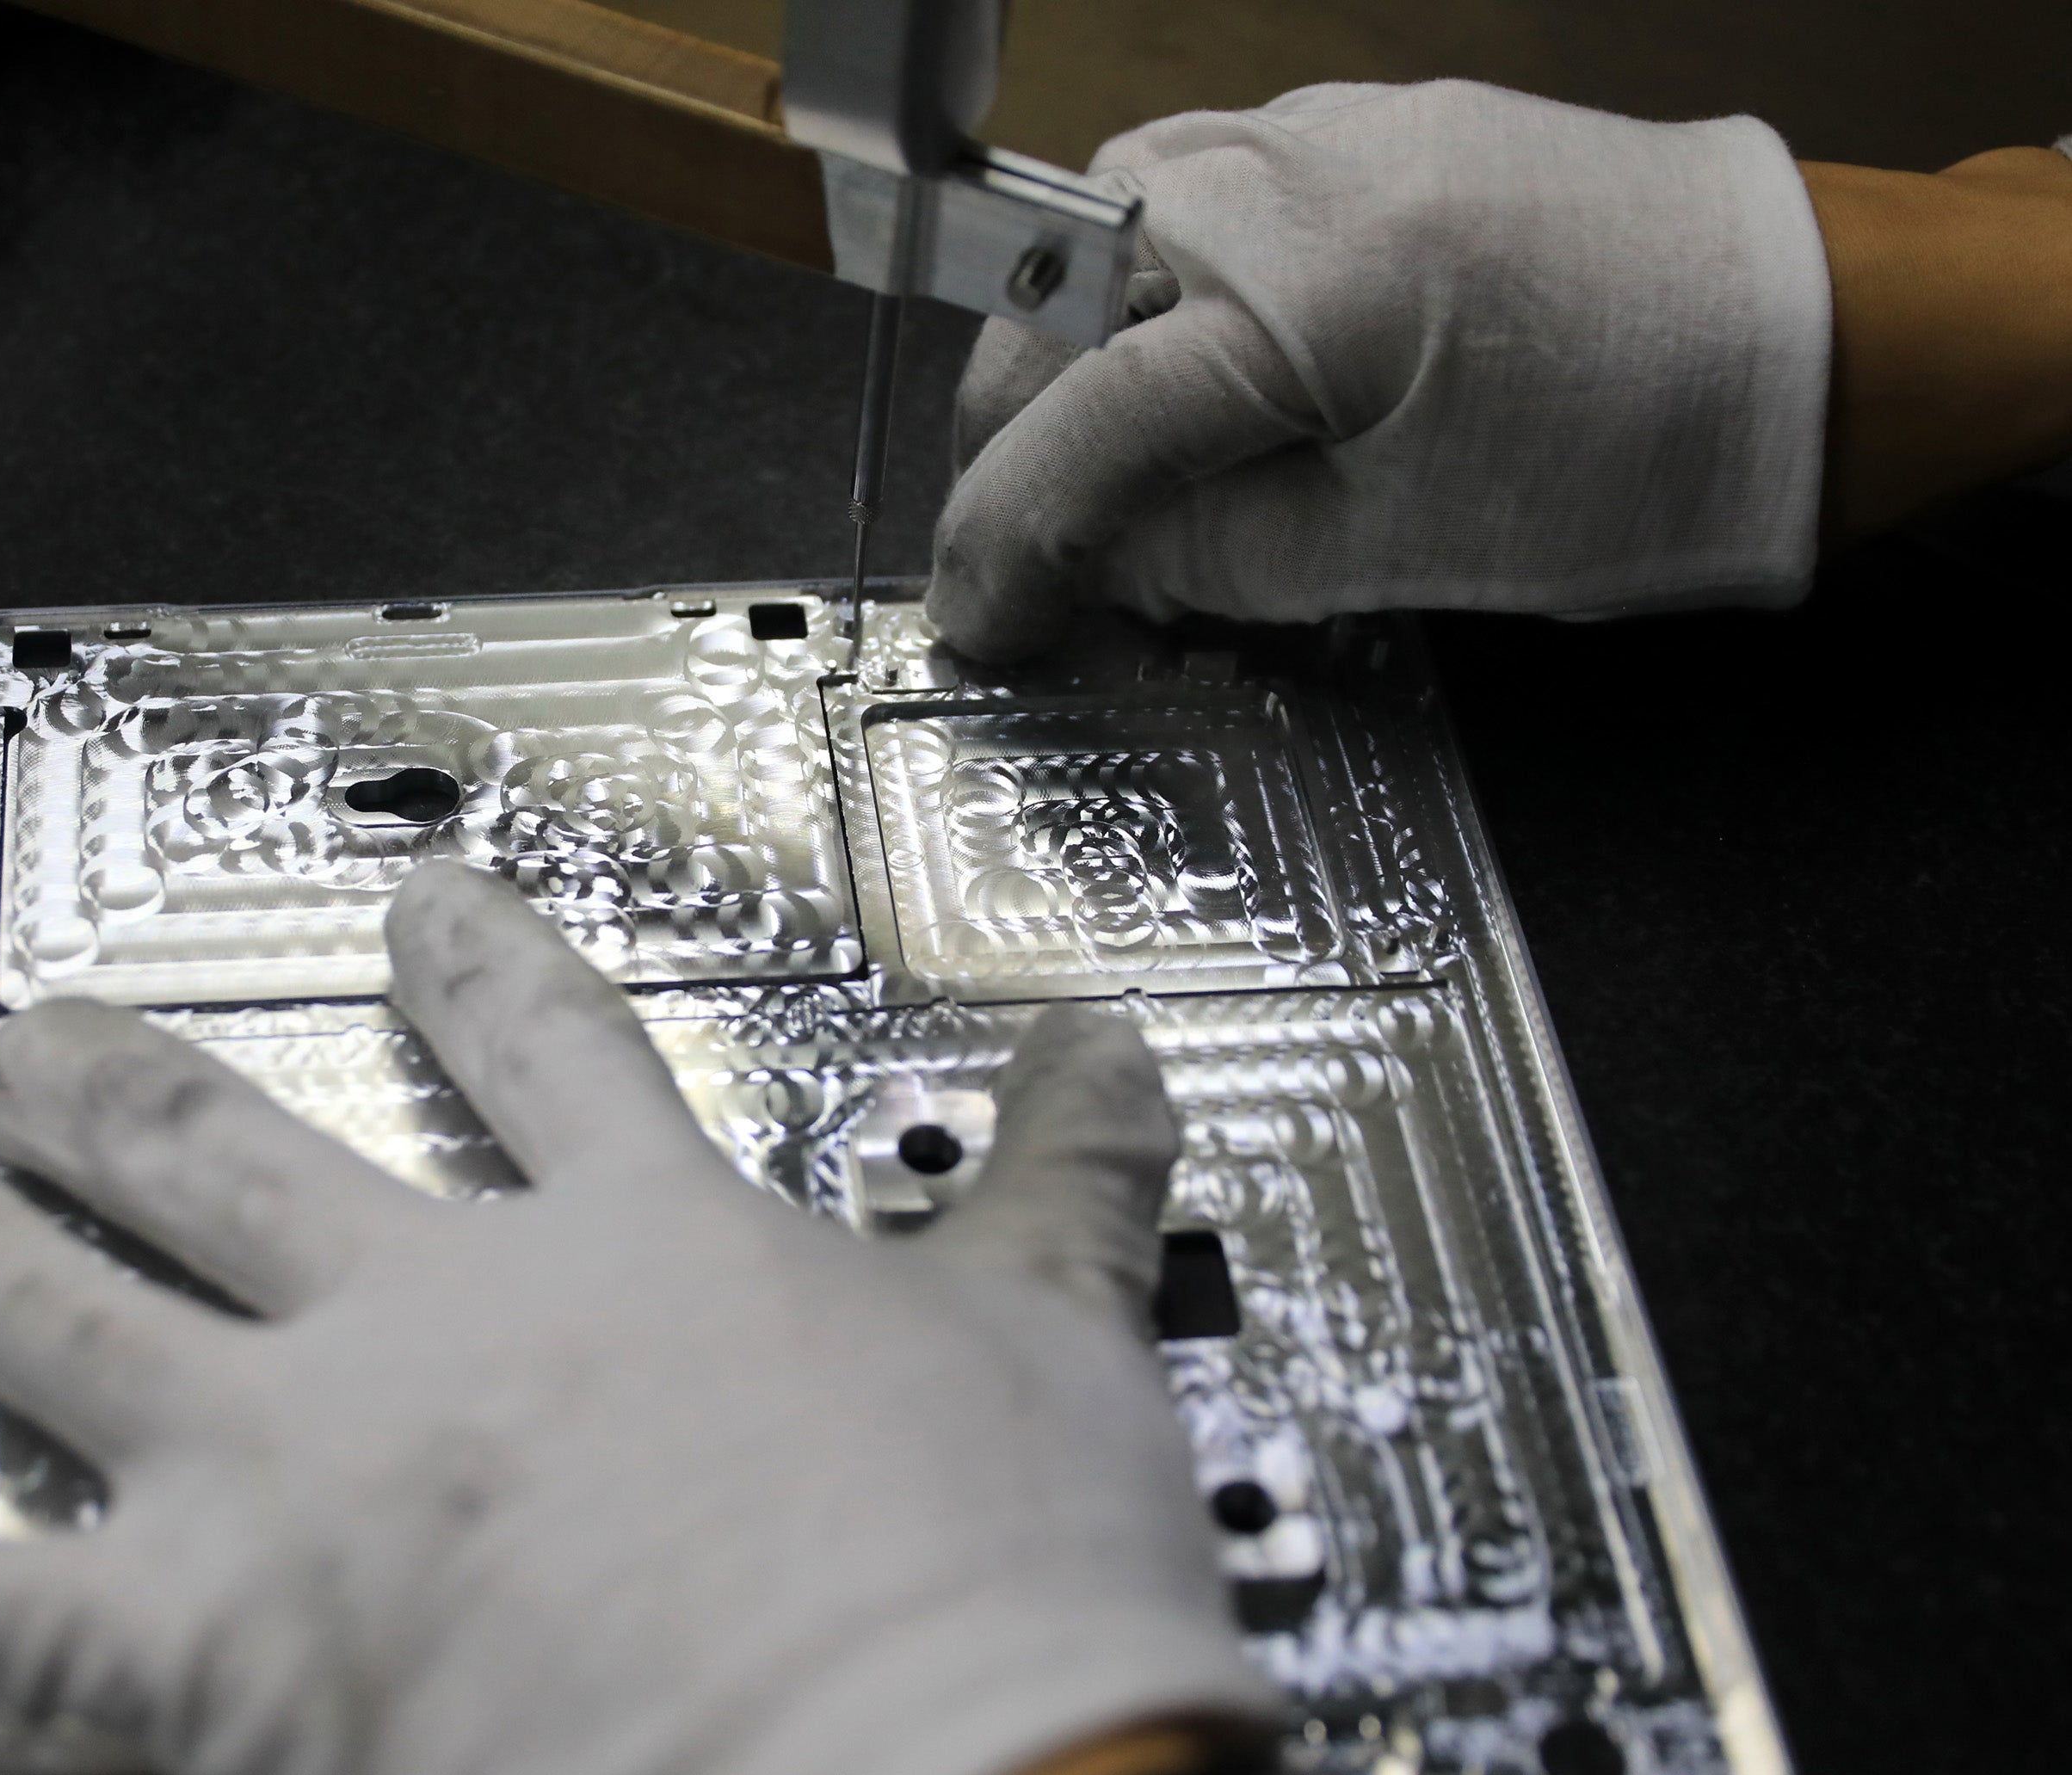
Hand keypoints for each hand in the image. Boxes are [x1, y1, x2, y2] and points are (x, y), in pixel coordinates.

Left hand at [0, 863, 1270, 1774]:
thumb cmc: (996, 1596)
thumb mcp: (1059, 1344)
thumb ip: (1063, 1180)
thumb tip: (1111, 1050)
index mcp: (632, 1238)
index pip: (536, 1048)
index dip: (470, 965)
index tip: (415, 903)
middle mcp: (431, 1323)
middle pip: (228, 1154)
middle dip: (114, 1087)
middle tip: (34, 1039)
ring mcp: (299, 1479)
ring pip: (58, 1310)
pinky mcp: (216, 1657)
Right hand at [928, 80, 1834, 653]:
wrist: (1813, 334)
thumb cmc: (1638, 449)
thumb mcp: (1394, 551)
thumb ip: (1208, 555)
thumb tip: (1089, 565)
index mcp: (1289, 288)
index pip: (1068, 426)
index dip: (1000, 546)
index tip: (983, 627)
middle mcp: (1278, 174)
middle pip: (1048, 311)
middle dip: (1021, 448)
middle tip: (1050, 570)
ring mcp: (1319, 130)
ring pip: (1100, 245)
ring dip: (1077, 367)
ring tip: (1120, 481)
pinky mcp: (1364, 127)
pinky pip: (1196, 205)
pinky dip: (1161, 305)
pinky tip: (1205, 388)